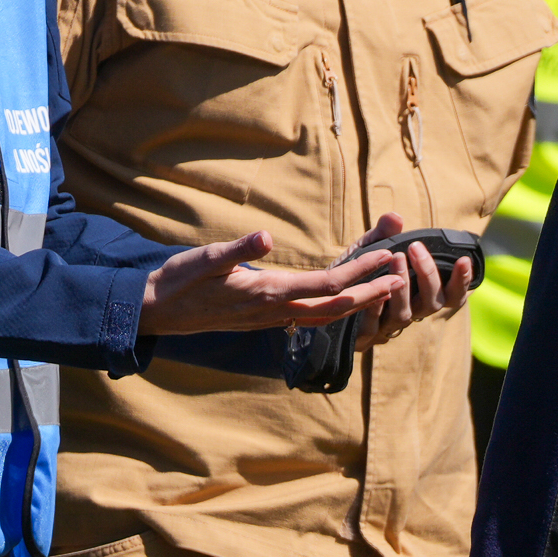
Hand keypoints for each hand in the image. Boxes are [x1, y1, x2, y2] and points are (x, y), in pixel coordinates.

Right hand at [136, 229, 405, 338]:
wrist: (155, 312)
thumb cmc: (178, 281)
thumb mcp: (204, 258)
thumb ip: (237, 250)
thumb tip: (265, 237)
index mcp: (266, 294)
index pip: (327, 286)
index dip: (361, 273)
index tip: (387, 258)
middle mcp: (274, 312)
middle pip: (336, 306)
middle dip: (371, 291)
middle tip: (402, 276)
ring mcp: (270, 319)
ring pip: (325, 316)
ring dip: (358, 302)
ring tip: (384, 288)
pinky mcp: (264, 319)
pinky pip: (310, 317)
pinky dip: (335, 308)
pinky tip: (344, 301)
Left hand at [346, 214, 477, 350]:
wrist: (320, 300)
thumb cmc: (352, 275)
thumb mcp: (367, 251)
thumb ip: (382, 235)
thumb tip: (395, 217)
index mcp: (419, 295)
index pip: (452, 295)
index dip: (462, 281)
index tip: (463, 259)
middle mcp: (409, 313)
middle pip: (434, 303)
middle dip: (428, 274)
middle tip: (416, 248)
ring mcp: (387, 328)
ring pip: (405, 315)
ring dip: (402, 286)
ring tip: (395, 258)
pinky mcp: (363, 338)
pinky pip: (372, 327)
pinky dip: (374, 308)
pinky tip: (371, 290)